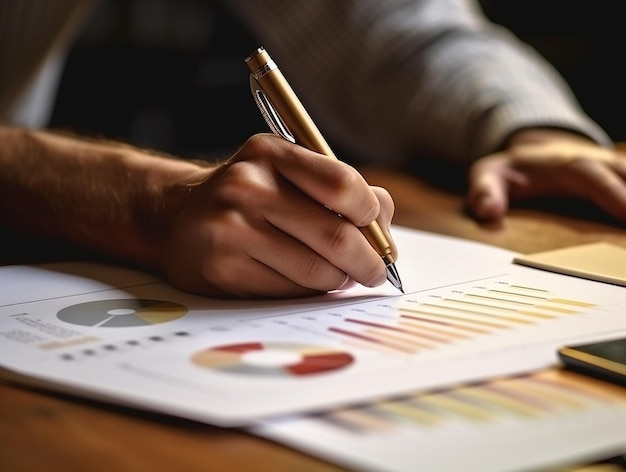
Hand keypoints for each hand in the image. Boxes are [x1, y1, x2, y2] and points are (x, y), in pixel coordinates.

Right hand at [155, 134, 395, 297]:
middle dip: (367, 261)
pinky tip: (305, 282)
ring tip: (339, 275)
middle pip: (335, 235)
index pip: (342, 184)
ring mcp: (231, 230)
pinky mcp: (223, 270)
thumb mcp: (285, 171)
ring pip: (316, 271)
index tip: (375, 227)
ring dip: (339, 280)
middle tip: (374, 272)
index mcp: (270, 154)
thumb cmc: (247, 196)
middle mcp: (247, 187)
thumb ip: (338, 188)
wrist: (176, 217)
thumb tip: (384, 227)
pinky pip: (290, 291)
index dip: (371, 212)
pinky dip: (310, 292)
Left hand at [466, 129, 625, 221]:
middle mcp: (597, 162)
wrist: (530, 154)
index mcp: (565, 164)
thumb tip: (486, 211)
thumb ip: (484, 192)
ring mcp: (615, 168)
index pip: (591, 176)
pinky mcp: (623, 177)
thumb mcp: (487, 176)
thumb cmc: (510, 171)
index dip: (612, 193)